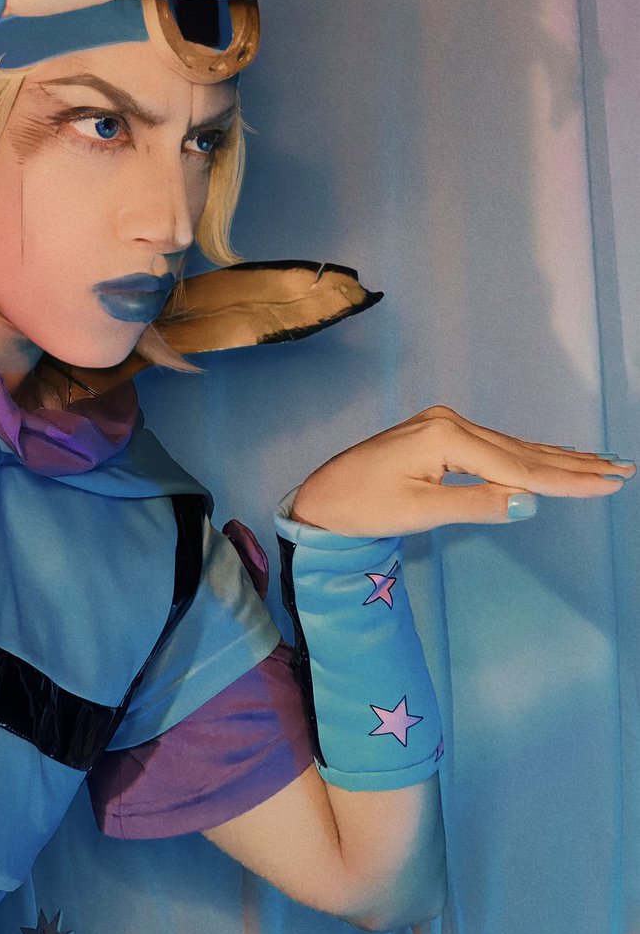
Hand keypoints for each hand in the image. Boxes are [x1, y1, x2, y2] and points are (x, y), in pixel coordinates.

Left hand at [291, 404, 635, 536]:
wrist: (323, 495)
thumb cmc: (363, 505)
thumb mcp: (419, 512)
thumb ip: (475, 504)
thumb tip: (528, 503)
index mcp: (446, 436)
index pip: (518, 466)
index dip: (565, 480)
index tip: (608, 484)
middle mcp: (450, 422)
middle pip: (522, 451)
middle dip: (573, 464)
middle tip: (622, 470)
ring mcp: (445, 425)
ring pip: (512, 447)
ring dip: (557, 458)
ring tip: (600, 464)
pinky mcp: (440, 434)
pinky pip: (495, 447)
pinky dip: (527, 455)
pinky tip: (548, 457)